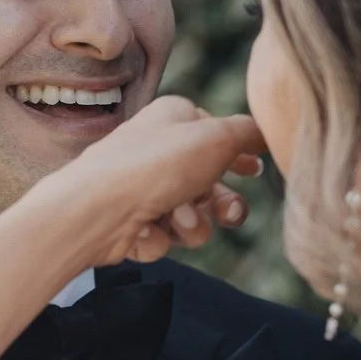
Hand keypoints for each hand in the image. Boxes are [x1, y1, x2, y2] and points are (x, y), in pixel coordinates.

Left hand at [41, 96, 265, 267]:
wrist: (96, 211)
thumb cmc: (155, 166)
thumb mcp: (216, 137)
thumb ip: (249, 132)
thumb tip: (264, 132)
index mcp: (174, 120)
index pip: (215, 135)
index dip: (239, 156)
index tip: (254, 171)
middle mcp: (157, 152)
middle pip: (208, 184)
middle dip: (222, 204)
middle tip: (228, 215)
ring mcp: (141, 191)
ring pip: (189, 218)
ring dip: (190, 224)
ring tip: (173, 218)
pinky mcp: (129, 227)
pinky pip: (163, 239)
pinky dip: (157, 238)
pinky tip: (141, 231)